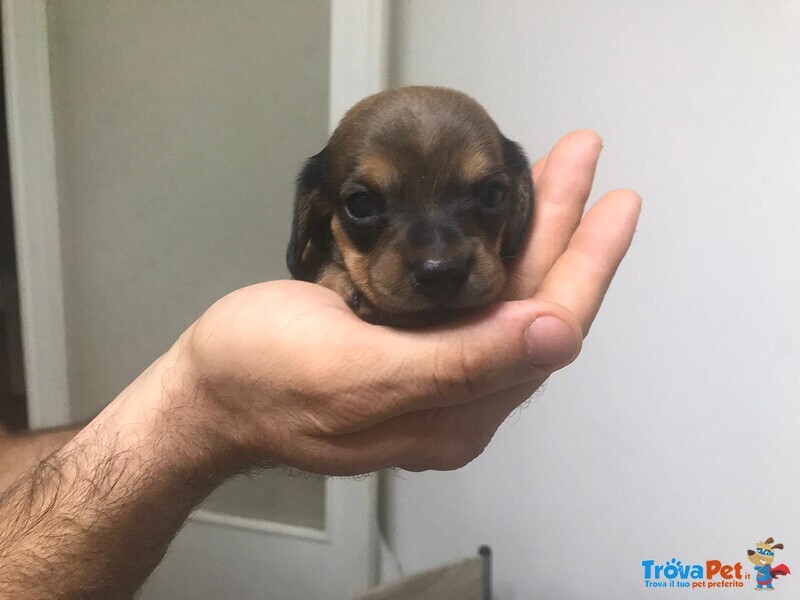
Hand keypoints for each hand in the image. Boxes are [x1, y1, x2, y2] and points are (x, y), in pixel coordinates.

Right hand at [167, 130, 639, 475]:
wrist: (207, 394)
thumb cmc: (262, 378)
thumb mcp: (354, 371)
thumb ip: (458, 363)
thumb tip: (558, 333)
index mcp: (456, 412)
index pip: (546, 332)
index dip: (586, 265)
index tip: (615, 202)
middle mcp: (461, 397)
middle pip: (532, 304)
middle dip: (563, 228)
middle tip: (581, 156)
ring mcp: (438, 374)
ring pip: (505, 294)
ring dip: (533, 228)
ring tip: (555, 167)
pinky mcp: (412, 351)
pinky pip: (473, 295)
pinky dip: (491, 244)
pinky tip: (500, 211)